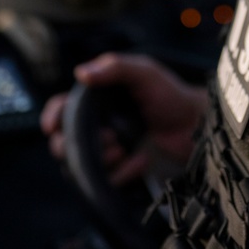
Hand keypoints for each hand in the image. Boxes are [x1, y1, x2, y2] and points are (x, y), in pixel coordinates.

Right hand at [41, 52, 206, 184]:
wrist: (196, 127)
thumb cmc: (171, 95)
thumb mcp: (144, 72)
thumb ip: (114, 68)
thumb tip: (81, 73)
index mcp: (97, 100)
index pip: (61, 109)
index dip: (52, 117)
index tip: (53, 126)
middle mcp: (97, 126)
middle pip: (63, 142)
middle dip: (78, 144)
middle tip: (107, 138)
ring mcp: (108, 150)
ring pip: (81, 165)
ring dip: (99, 159)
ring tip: (123, 149)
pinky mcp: (121, 171)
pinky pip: (107, 180)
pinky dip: (122, 172)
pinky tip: (140, 159)